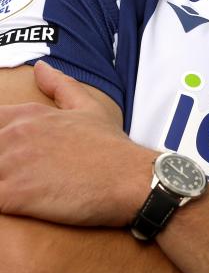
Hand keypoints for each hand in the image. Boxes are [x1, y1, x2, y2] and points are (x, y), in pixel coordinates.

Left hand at [0, 62, 156, 226]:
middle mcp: (16, 134)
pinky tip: (15, 205)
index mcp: (28, 115)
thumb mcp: (89, 110)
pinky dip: (0, 202)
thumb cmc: (112, 149)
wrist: (132, 180)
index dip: (0, 140)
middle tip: (17, 173)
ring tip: (18, 188)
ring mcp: (12, 163)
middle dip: (0, 162)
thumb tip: (40, 67)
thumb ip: (60, 86)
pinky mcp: (14, 195)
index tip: (11, 153)